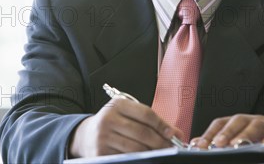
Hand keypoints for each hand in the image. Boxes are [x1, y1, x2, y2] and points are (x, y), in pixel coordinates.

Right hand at [68, 98, 182, 156]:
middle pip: (142, 132)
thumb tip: (176, 133)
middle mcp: (108, 119)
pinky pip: (126, 158)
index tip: (173, 133)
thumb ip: (150, 120)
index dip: (162, 124)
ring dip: (153, 153)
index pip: (145, 113)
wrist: (86, 135)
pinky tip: (146, 158)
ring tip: (162, 153)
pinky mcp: (100, 153)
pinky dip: (140, 159)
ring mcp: (103, 137)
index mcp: (117, 104)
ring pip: (136, 148)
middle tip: (172, 147)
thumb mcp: (127, 114)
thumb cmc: (114, 123)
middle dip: (161, 142)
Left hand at [190, 114, 263, 148]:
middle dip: (225, 133)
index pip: (221, 123)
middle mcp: (251, 120)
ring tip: (236, 146)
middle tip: (217, 145)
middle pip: (237, 121)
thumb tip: (195, 144)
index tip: (199, 146)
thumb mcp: (240, 138)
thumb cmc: (262, 138)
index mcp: (238, 122)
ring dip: (245, 135)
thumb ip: (219, 141)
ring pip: (255, 126)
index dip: (209, 133)